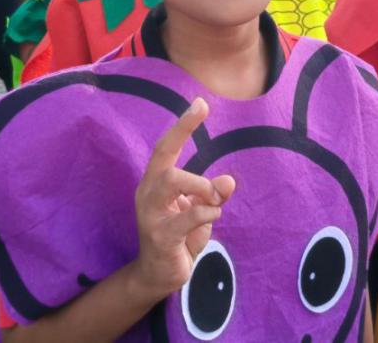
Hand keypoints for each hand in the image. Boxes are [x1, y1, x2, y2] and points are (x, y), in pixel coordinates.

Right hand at [132, 98, 235, 300]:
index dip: (184, 124)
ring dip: (202, 186)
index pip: (166, 145)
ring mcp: (151, 214)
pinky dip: (208, 211)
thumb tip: (228, 180)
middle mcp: (148, 192)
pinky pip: (187, 216)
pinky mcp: (161, 236)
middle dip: (191, 153)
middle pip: (164, 158)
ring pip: (172, 181)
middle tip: (219, 180)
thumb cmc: (180, 235)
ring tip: (216, 199)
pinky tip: (214, 214)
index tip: (201, 102)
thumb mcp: (200, 209)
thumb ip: (213, 193)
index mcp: (156, 181)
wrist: (159, 275)